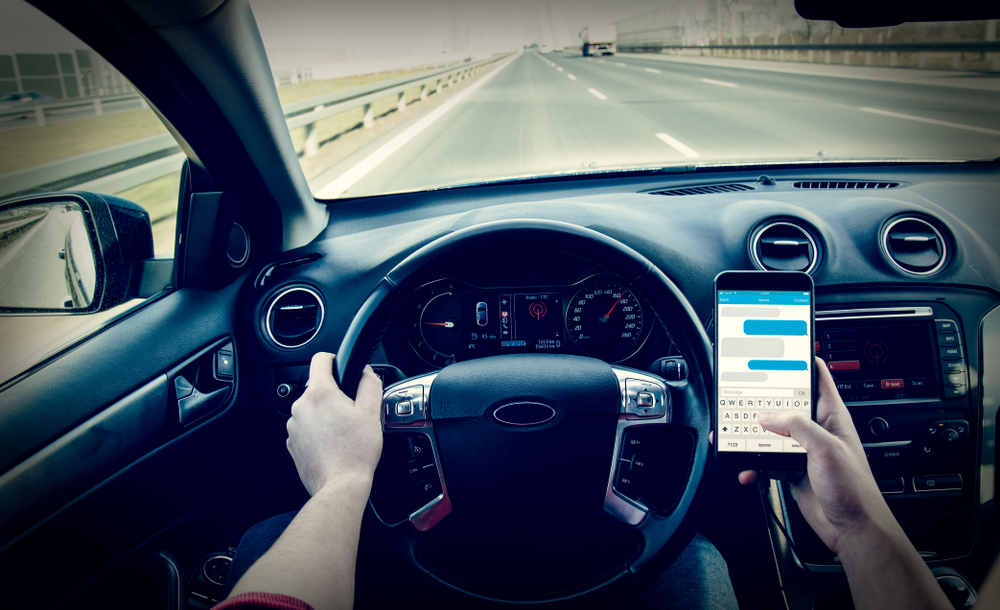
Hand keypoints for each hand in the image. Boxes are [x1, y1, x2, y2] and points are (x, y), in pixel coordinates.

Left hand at [286, 352, 383, 495]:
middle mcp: (301, 407)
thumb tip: (366, 372)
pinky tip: (332, 443)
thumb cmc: (356, 452)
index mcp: (320, 393)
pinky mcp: (292, 443)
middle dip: (334, 395)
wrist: (340, 485)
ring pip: (311, 409)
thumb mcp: (371, 413)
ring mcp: (294, 426)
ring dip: (325, 414)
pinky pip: (306, 428)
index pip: (320, 360)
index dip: (333, 360)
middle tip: (351, 413)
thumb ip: (370, 384)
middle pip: (317, 388)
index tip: (341, 367)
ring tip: (342, 432)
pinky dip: (317, 431)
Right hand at [737, 358, 895, 554]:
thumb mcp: (826, 449)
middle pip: (784, 404)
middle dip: (762, 401)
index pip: (817, 377)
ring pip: (770, 433)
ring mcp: (802, 449)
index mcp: (831, 416)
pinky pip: (765, 459)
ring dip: (752, 437)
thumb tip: (768, 414)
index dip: (799, 360)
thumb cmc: (854, 489)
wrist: (853, 529)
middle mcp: (816, 429)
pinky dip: (752, 464)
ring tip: (735, 436)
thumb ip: (796, 426)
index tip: (779, 349)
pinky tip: (747, 469)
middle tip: (742, 395)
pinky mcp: (791, 468)